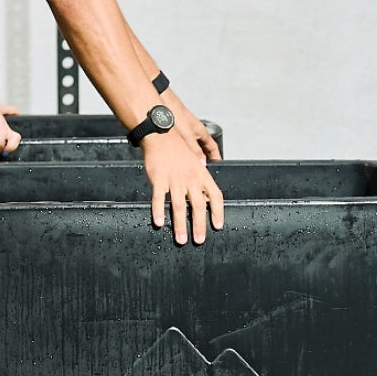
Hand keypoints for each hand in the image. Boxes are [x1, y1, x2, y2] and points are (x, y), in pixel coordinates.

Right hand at [141, 130, 224, 244]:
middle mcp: (190, 178)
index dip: (218, 212)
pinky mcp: (159, 179)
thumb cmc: (177, 149)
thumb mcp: (195, 162)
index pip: (215, 196)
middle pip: (198, 205)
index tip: (218, 226)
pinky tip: (159, 222)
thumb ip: (200, 180)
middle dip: (199, 225)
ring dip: (180, 225)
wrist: (161, 135)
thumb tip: (206, 196)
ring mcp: (174, 179)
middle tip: (199, 240)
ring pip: (179, 206)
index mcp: (202, 174)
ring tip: (181, 239)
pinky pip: (159, 198)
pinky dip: (158, 211)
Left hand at [164, 91, 220, 161]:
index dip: (216, 157)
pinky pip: (179, 144)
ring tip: (186, 165)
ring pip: (190, 146)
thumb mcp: (187, 136)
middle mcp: (193, 130)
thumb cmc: (174, 113)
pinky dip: (179, 151)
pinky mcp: (173, 129)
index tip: (217, 165)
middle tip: (200, 169)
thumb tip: (202, 164)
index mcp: (201, 131)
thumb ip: (195, 151)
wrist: (158, 105)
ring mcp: (183, 130)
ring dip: (189, 155)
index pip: (213, 147)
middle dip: (201, 159)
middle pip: (202, 148)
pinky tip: (173, 155)